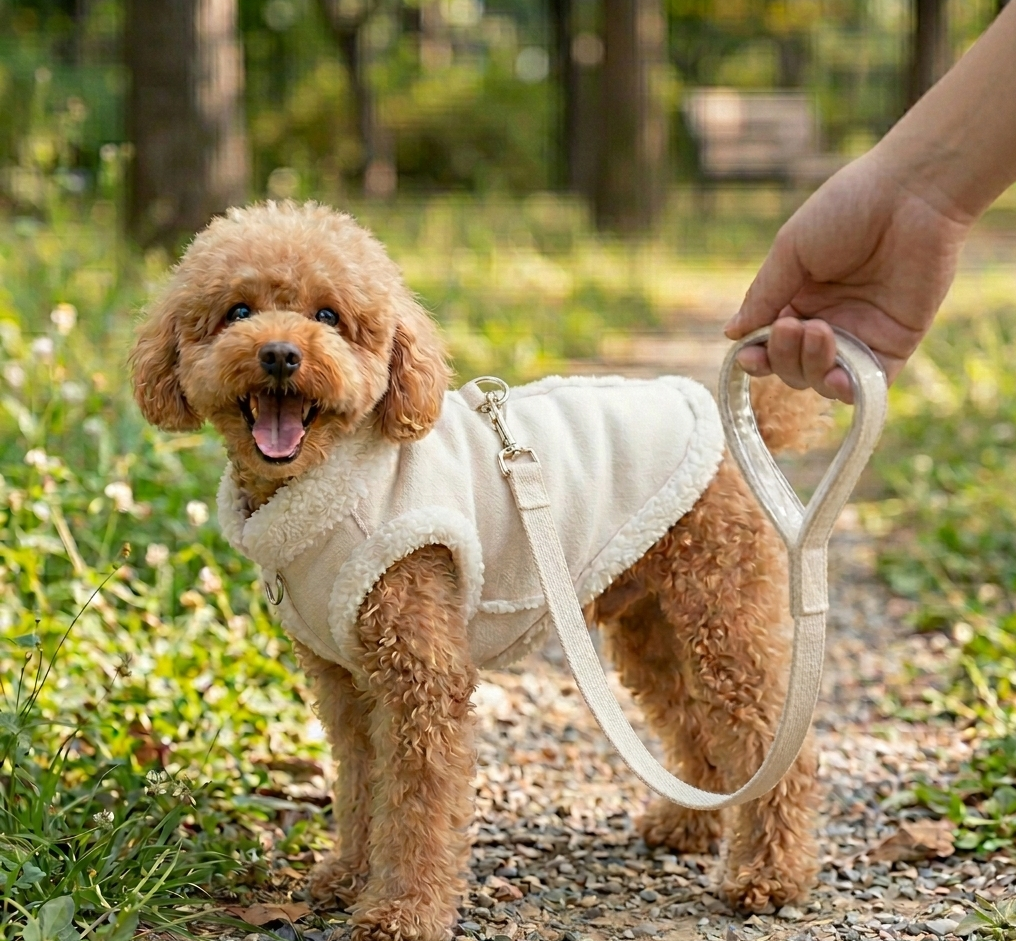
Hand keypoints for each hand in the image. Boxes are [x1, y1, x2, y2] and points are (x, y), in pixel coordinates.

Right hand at [724, 149, 971, 401]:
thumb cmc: (847, 209)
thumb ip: (763, 295)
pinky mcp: (895, 344)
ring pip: (823, 380)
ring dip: (810, 366)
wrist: (912, 193)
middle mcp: (829, 321)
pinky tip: (835, 377)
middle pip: (792, 367)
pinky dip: (846, 390)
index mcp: (800, 299)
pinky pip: (867, 385)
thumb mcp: (790, 250)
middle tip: (791, 326)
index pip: (770, 344)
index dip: (757, 356)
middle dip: (783, 356)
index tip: (747, 355)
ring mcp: (862, 335)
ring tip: (817, 330)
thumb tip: (731, 335)